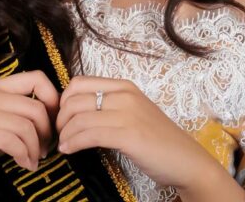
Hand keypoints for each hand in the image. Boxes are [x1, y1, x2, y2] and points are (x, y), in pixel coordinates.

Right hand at [0, 69, 59, 189]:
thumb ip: (20, 116)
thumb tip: (54, 120)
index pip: (37, 78)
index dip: (54, 100)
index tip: (54, 123)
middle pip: (36, 107)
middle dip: (48, 133)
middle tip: (45, 150)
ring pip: (26, 125)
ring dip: (36, 148)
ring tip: (33, 160)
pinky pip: (12, 141)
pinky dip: (25, 156)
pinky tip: (25, 164)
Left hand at [54, 75, 220, 189]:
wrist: (186, 161)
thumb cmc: (157, 141)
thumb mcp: (132, 114)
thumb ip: (109, 107)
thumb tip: (75, 112)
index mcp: (125, 87)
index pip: (79, 83)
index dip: (63, 101)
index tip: (61, 118)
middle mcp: (125, 95)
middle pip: (74, 99)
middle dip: (60, 119)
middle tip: (58, 134)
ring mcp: (128, 114)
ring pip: (79, 117)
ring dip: (64, 133)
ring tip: (62, 145)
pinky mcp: (128, 135)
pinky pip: (89, 135)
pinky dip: (73, 143)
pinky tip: (69, 150)